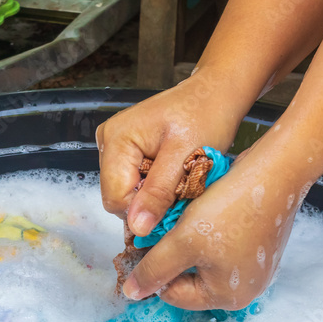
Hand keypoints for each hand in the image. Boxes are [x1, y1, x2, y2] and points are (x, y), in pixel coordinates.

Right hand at [97, 71, 246, 237]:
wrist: (214, 94)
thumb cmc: (205, 115)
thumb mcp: (185, 157)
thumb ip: (158, 193)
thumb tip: (137, 227)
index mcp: (117, 139)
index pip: (115, 198)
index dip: (143, 210)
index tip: (173, 203)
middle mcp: (108, 141)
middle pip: (118, 197)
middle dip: (149, 201)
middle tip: (179, 186)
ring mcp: (115, 146)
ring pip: (127, 193)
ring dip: (154, 195)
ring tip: (176, 176)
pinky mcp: (126, 152)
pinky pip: (134, 183)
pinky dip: (154, 186)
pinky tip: (171, 172)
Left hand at [120, 152, 305, 310]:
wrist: (274, 172)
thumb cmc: (230, 209)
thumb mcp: (182, 242)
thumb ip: (153, 270)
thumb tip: (132, 293)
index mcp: (228, 298)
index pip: (174, 294)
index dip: (155, 269)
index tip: (148, 241)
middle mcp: (244, 288)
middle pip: (189, 278)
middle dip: (173, 254)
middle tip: (167, 227)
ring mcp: (253, 266)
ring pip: (203, 259)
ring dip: (188, 241)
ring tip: (186, 217)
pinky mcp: (256, 244)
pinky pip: (220, 245)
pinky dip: (207, 231)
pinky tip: (205, 212)